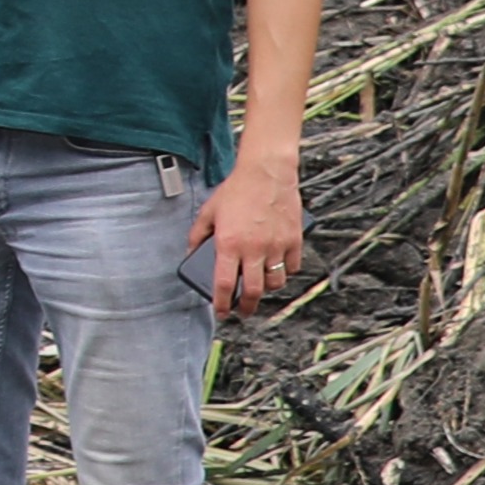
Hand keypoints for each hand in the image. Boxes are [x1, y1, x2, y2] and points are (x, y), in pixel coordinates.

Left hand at [196, 162, 305, 316]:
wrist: (266, 173)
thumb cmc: (236, 190)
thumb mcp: (208, 212)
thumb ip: (197, 235)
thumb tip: (191, 254)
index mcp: (229, 244)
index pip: (223, 284)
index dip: (221, 303)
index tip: (221, 312)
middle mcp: (254, 249)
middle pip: (252, 291)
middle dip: (246, 307)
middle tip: (242, 311)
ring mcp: (276, 246)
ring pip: (274, 282)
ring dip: (266, 290)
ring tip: (258, 288)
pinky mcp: (294, 240)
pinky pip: (291, 267)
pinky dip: (284, 273)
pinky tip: (276, 270)